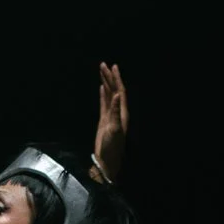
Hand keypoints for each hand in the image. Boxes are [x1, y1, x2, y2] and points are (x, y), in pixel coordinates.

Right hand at [90, 62, 128, 181]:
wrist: (107, 159)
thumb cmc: (112, 146)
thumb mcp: (114, 129)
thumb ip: (115, 112)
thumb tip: (117, 95)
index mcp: (122, 112)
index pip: (120, 91)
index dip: (117, 79)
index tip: (113, 67)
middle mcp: (118, 111)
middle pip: (114, 90)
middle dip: (109, 77)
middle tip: (103, 64)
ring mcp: (111, 115)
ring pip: (109, 95)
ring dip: (106, 83)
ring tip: (102, 71)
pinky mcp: (104, 120)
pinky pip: (104, 103)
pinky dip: (103, 94)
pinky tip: (101, 88)